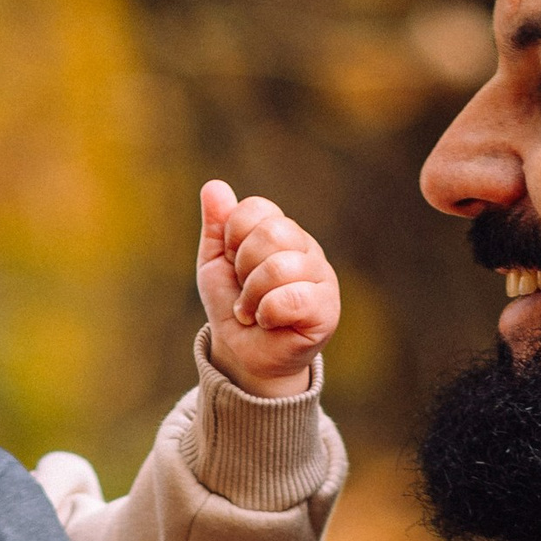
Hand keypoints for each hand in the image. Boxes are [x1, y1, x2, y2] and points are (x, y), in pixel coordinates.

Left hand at [196, 183, 340, 399]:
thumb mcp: (215, 264)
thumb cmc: (234, 307)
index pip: (257, 209)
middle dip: (243, 267)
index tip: (232, 264)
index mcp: (282, 232)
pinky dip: (268, 312)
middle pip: (271, 233)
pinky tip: (267, 322)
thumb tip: (214, 186)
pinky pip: (293, 298)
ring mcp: (321, 277)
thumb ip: (217, 226)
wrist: (243, 355)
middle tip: (244, 290)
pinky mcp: (327, 310)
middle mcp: (306, 248)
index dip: (233, 237)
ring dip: (251, 296)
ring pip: (280, 266)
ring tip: (251, 311)